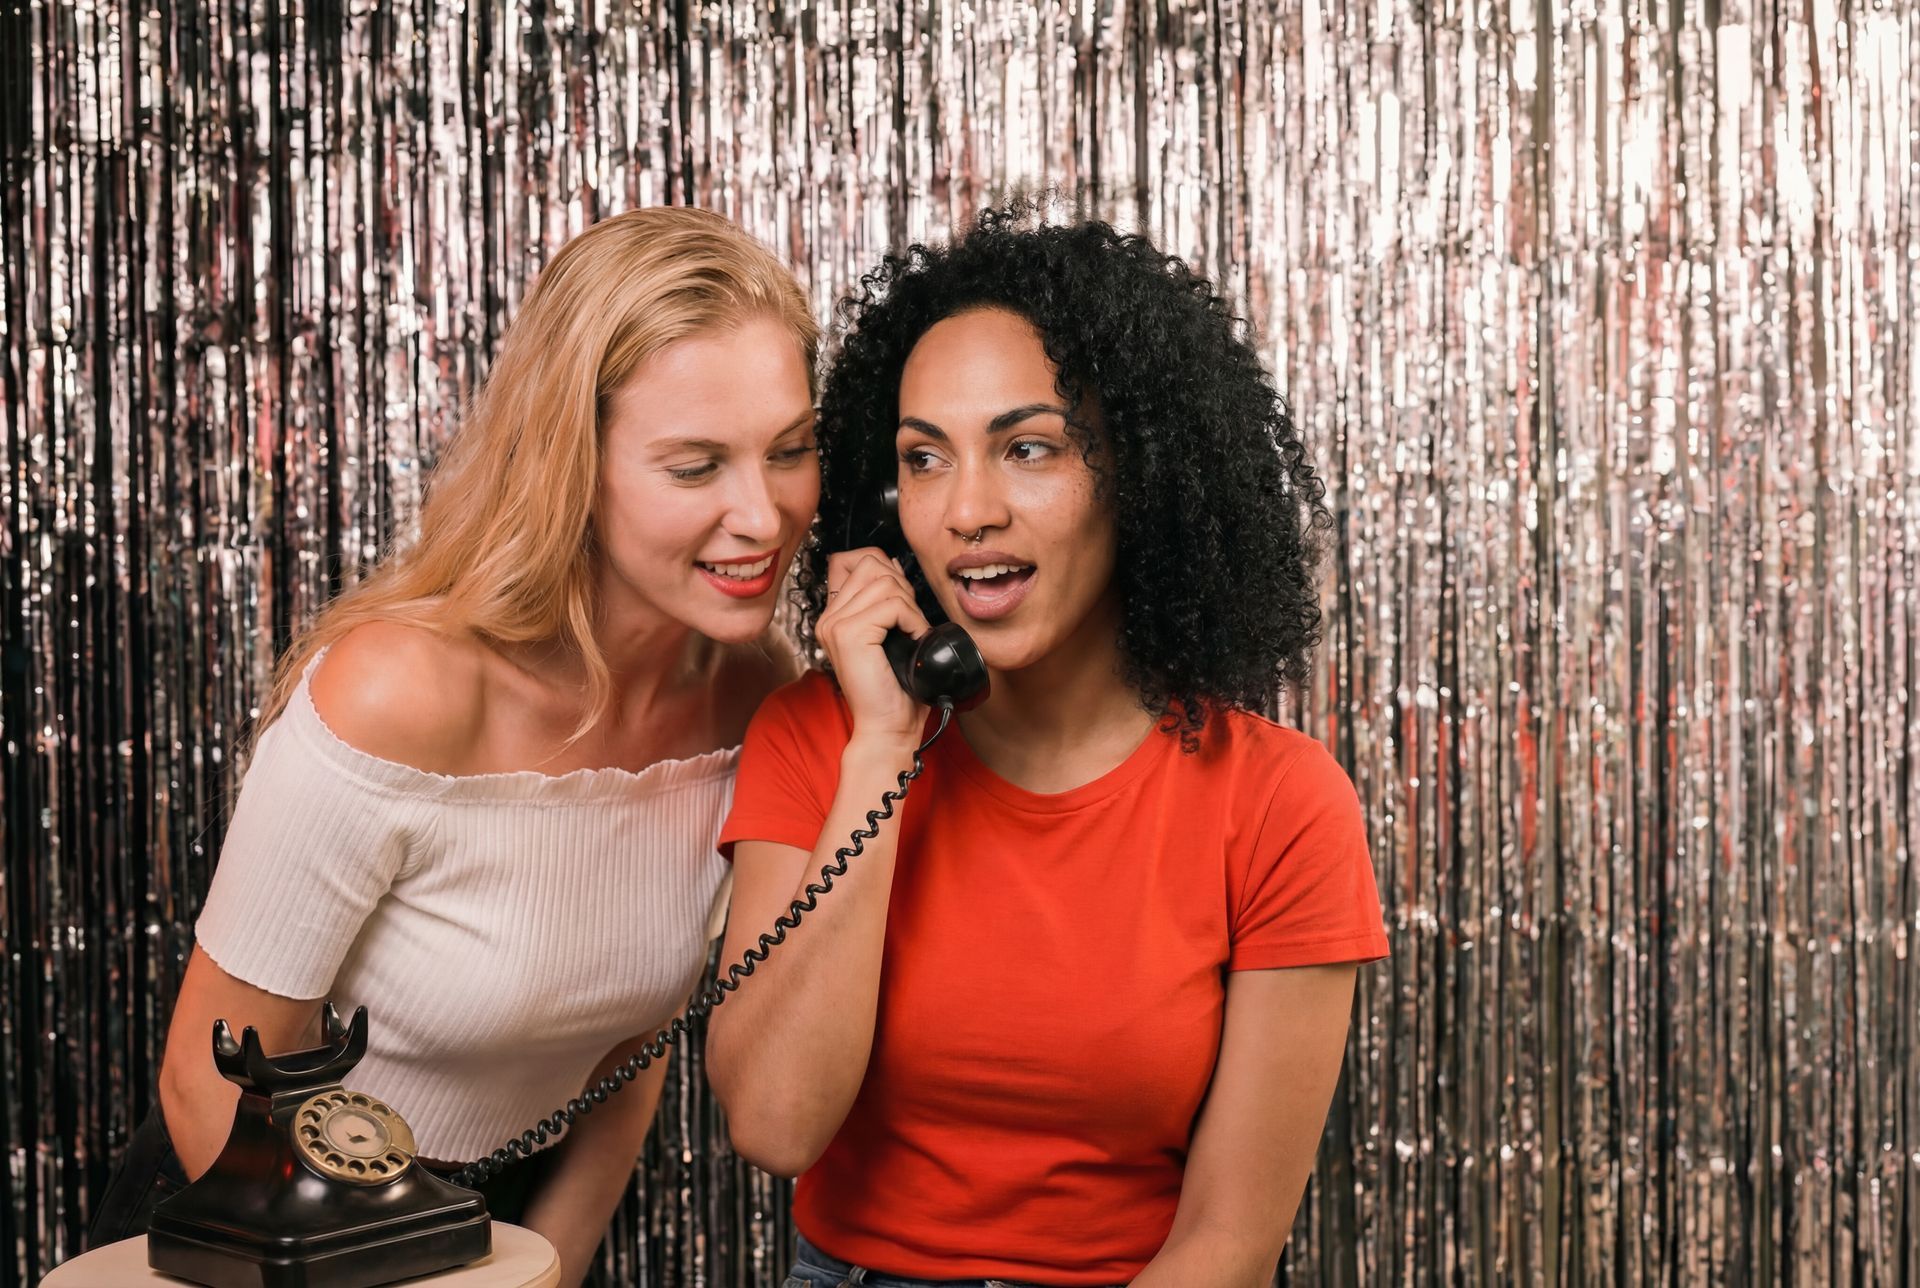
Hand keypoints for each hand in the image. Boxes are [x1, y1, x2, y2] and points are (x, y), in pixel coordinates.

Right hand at [819, 547, 928, 746]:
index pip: (853, 560)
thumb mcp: (890, 633)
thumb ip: (886, 599)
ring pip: (884, 582)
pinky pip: (892, 605)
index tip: (902, 599)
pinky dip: (913, 619)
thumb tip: (893, 564)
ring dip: (910, 606)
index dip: (884, 567)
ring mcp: (835, 625)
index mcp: (834, 616)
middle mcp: (828, 618)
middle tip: (911, 620)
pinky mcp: (849, 634)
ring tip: (913, 633)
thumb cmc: (894, 688)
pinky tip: (914, 639)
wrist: (888, 727)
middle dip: (901, 585)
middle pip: (871, 563)